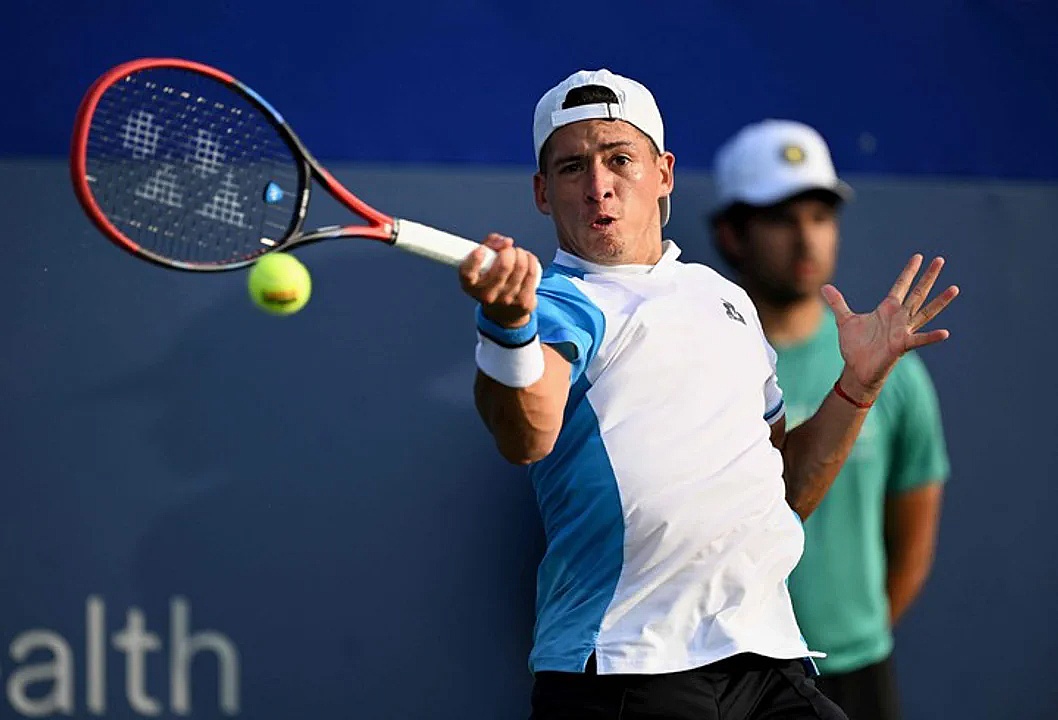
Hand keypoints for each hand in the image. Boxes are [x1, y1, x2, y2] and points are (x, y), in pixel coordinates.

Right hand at [459, 233, 539, 327]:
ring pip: (521, 267)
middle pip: (504, 265)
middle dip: (509, 251)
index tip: (482, 250)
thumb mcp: (483, 264)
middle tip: (508, 250)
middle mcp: (487, 295)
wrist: (503, 313)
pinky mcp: (523, 302)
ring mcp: (506, 300)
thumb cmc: (491, 279)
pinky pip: (531, 274)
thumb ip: (490, 244)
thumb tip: (508, 242)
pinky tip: (528, 258)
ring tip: (518, 253)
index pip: (467, 274)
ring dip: (521, 253)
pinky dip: (531, 260)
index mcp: (471, 286)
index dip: (474, 260)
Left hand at [823, 254, 958, 401]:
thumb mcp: (844, 320)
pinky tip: (945, 333)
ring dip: (940, 301)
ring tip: (954, 288)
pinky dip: (931, 337)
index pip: (900, 285)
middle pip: (917, 293)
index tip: (918, 256)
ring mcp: (903, 331)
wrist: (856, 370)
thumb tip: (824, 287)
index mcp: (887, 309)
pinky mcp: (902, 346)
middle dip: (928, 277)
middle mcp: (898, 317)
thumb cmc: (855, 346)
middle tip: (940, 260)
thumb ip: (837, 303)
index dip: (909, 271)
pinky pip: (919, 340)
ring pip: (925, 312)